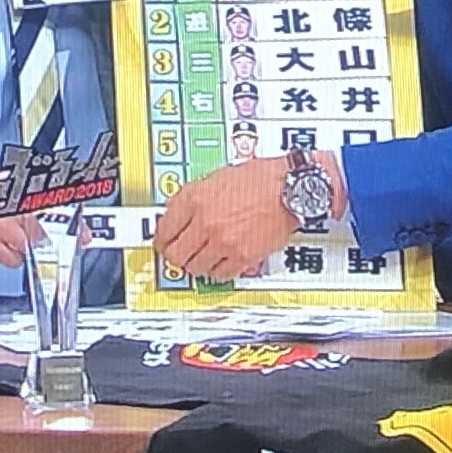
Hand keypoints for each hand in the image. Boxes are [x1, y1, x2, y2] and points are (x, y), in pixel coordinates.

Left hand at [154, 152, 344, 282]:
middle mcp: (205, 221)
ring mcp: (222, 241)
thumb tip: (178, 216)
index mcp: (194, 198)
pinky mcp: (242, 257)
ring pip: (195, 268)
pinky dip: (218, 271)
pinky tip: (221, 262)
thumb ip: (193, 199)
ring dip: (196, 264)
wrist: (289, 187)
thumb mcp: (215, 178)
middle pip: (175, 254)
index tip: (164, 242)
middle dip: (175, 255)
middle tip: (180, 253)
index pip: (163, 230)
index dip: (162, 239)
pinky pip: (220, 274)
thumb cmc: (260, 178)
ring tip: (202, 257)